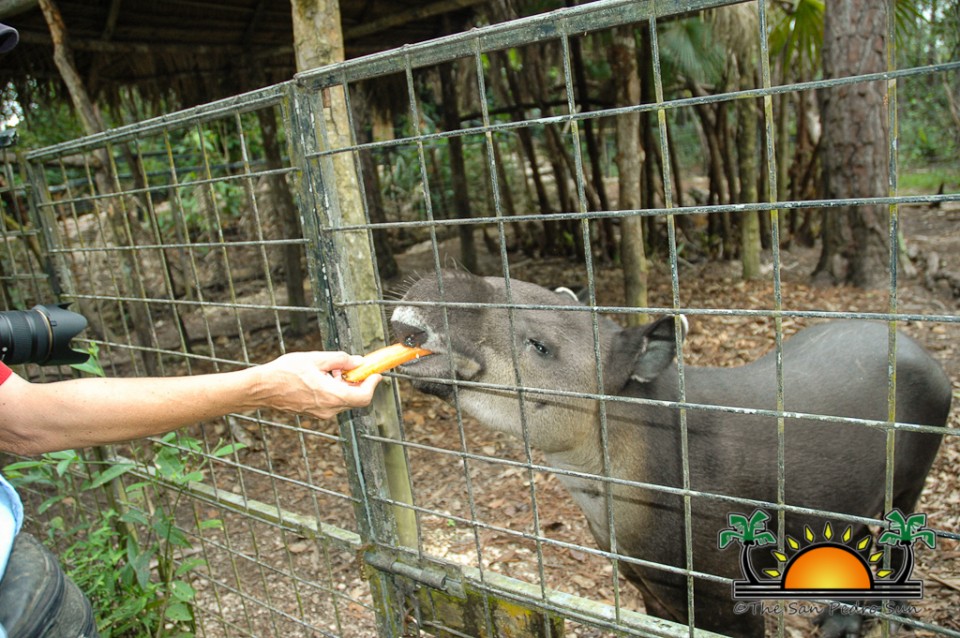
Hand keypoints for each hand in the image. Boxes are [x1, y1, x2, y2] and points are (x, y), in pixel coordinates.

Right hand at [250, 351, 380, 419]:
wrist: (262, 388)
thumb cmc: (285, 372)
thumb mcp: (315, 358)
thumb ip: (340, 360)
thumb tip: (358, 362)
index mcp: (331, 395)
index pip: (364, 397)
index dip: (373, 385)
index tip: (375, 373)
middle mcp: (328, 409)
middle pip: (355, 398)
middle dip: (356, 381)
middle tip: (348, 366)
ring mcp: (321, 413)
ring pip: (343, 400)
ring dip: (344, 385)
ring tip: (329, 370)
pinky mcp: (314, 413)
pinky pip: (332, 402)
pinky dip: (334, 390)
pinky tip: (321, 378)